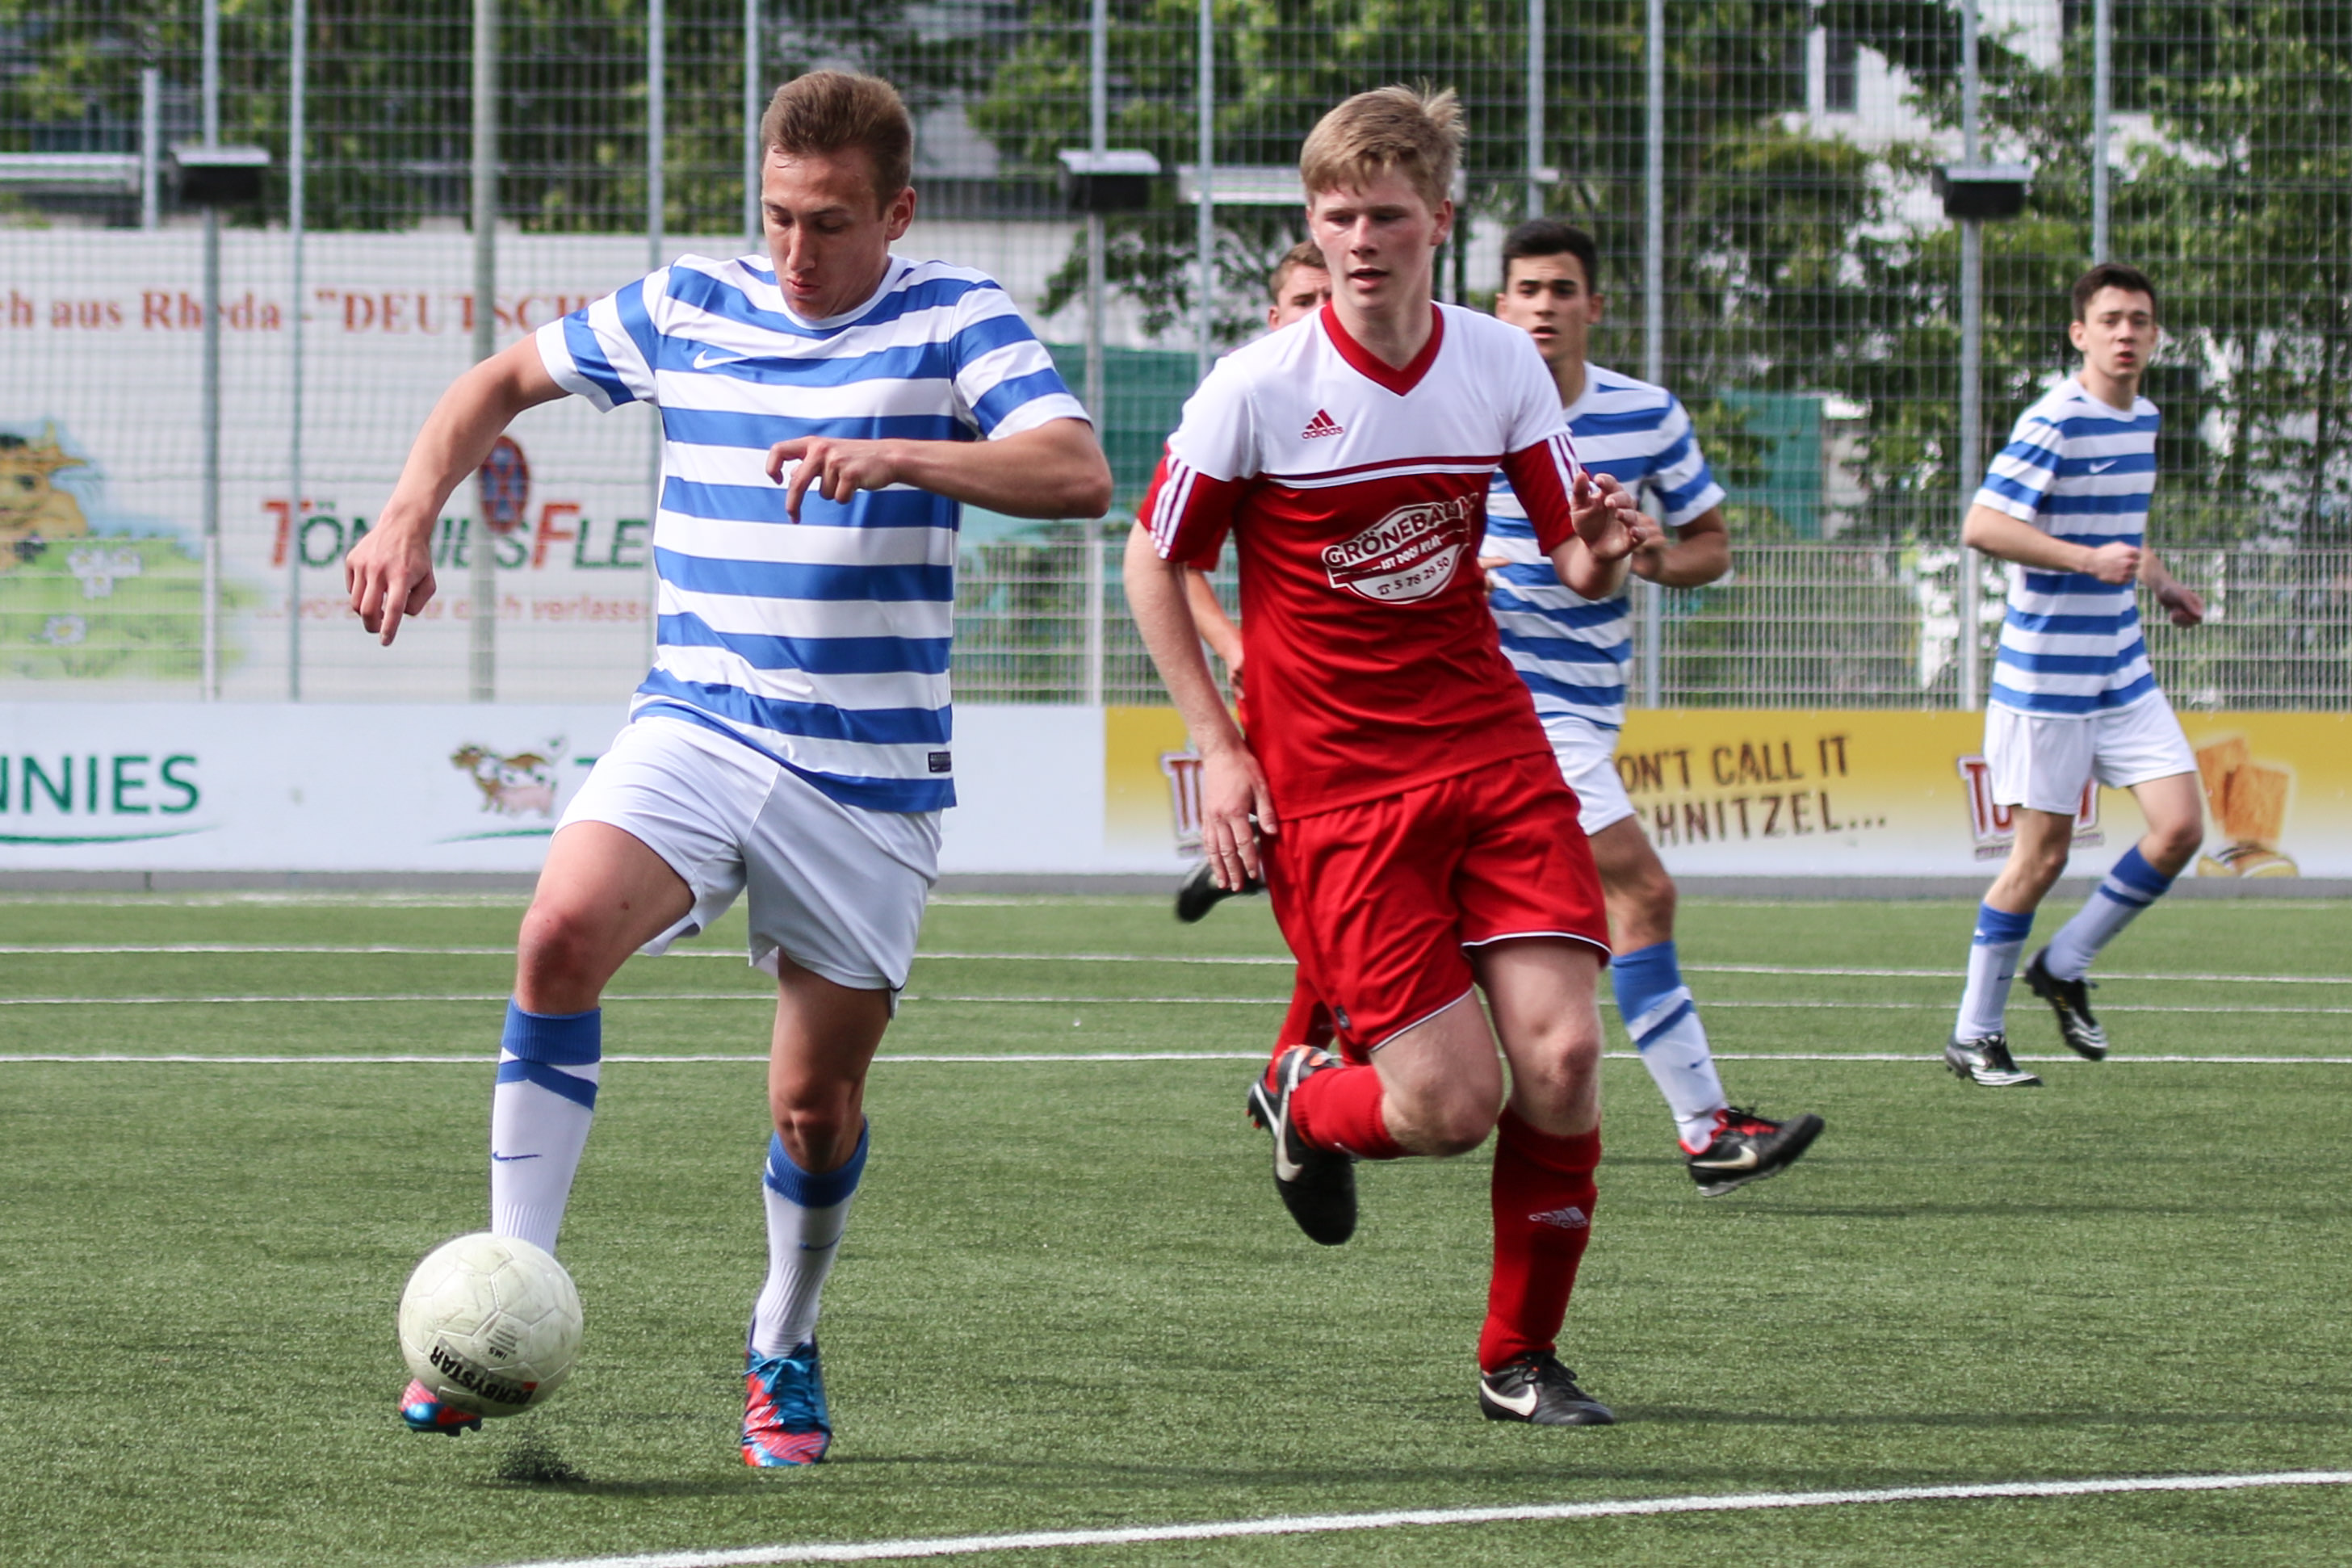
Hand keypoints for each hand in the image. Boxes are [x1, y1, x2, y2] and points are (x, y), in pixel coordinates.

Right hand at [344, 514, 436, 645]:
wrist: (402, 526)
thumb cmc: (418, 559)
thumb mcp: (428, 582)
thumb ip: (416, 604)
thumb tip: (395, 617)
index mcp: (402, 576)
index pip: (394, 609)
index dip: (389, 629)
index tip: (385, 642)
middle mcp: (380, 570)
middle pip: (368, 610)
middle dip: (371, 626)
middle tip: (377, 630)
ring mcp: (363, 564)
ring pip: (356, 602)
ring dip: (366, 612)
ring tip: (379, 608)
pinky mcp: (352, 560)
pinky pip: (352, 589)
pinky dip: (361, 595)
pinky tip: (373, 586)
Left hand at [767, 437, 903, 519]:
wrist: (888, 457)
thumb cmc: (858, 457)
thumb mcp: (830, 454)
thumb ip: (809, 464)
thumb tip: (791, 477)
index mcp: (813, 444)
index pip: (780, 450)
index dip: (772, 466)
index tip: (777, 480)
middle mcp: (821, 450)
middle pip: (797, 483)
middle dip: (793, 504)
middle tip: (793, 518)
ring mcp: (835, 461)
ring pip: (824, 494)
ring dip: (835, 493)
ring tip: (848, 480)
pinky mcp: (849, 474)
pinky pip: (839, 498)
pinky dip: (847, 497)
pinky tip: (857, 484)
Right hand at [1198, 742, 1276, 890]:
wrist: (1220, 752)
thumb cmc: (1244, 767)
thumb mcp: (1261, 787)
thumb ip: (1267, 811)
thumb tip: (1273, 833)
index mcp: (1235, 811)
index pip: (1244, 843)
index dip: (1250, 861)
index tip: (1254, 875)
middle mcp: (1219, 817)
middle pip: (1226, 851)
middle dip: (1232, 871)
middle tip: (1237, 888)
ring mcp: (1209, 816)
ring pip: (1212, 848)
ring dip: (1217, 867)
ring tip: (1222, 883)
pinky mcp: (1205, 813)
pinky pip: (1206, 839)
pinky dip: (1209, 854)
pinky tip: (1212, 863)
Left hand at [1569, 471, 1644, 563]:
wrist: (1592, 548)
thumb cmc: (1587, 524)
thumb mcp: (1579, 508)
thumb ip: (1579, 492)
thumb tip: (1580, 473)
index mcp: (1609, 495)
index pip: (1611, 484)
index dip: (1606, 481)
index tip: (1598, 480)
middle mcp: (1622, 506)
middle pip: (1625, 497)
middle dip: (1618, 498)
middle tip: (1608, 502)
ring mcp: (1628, 522)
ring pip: (1632, 515)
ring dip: (1627, 514)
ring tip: (1618, 514)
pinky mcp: (1633, 539)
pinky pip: (1641, 534)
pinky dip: (1639, 532)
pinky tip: (1633, 531)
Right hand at [2084, 541, 2141, 584]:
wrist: (2092, 563)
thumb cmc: (2104, 553)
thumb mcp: (2117, 545)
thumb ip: (2129, 548)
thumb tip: (2137, 552)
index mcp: (2130, 552)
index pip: (2140, 556)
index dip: (2134, 557)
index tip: (2127, 558)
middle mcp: (2129, 562)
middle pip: (2138, 565)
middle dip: (2132, 565)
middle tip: (2122, 565)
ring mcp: (2125, 572)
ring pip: (2133, 573)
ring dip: (2128, 572)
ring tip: (2119, 570)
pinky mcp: (2121, 580)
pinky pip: (2128, 580)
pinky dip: (2124, 578)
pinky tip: (2117, 574)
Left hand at [2155, 581, 2204, 626]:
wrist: (2162, 588)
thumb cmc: (2173, 590)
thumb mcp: (2181, 596)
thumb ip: (2190, 605)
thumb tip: (2200, 615)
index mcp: (2199, 604)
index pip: (2199, 618)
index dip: (2190, 619)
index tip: (2181, 613)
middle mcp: (2195, 608)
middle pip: (2193, 623)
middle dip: (2183, 620)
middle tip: (2175, 614)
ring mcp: (2188, 612)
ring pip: (2187, 625)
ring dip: (2179, 622)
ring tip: (2173, 614)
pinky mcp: (2181, 615)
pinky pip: (2181, 624)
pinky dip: (2176, 622)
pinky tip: (2172, 615)